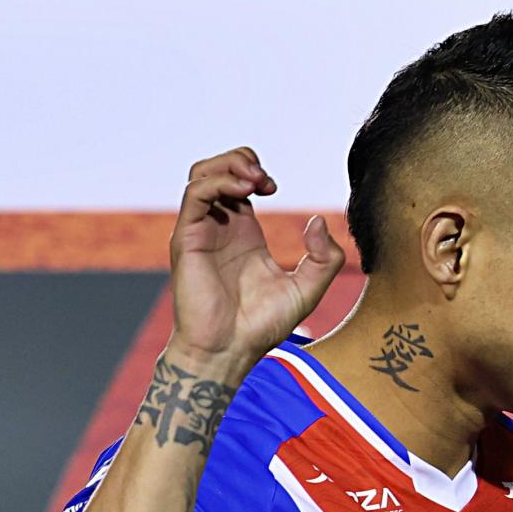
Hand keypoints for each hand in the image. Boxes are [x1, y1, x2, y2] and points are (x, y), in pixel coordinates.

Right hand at [165, 148, 344, 373]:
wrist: (230, 350)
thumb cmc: (262, 326)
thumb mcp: (308, 289)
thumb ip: (325, 259)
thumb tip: (317, 221)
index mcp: (243, 232)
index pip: (240, 182)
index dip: (256, 172)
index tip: (275, 188)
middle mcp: (219, 226)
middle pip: (218, 170)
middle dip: (241, 161)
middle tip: (266, 180)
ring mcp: (201, 230)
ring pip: (201, 175)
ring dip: (228, 166)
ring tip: (254, 180)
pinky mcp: (187, 238)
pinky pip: (195, 194)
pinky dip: (218, 183)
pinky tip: (243, 192)